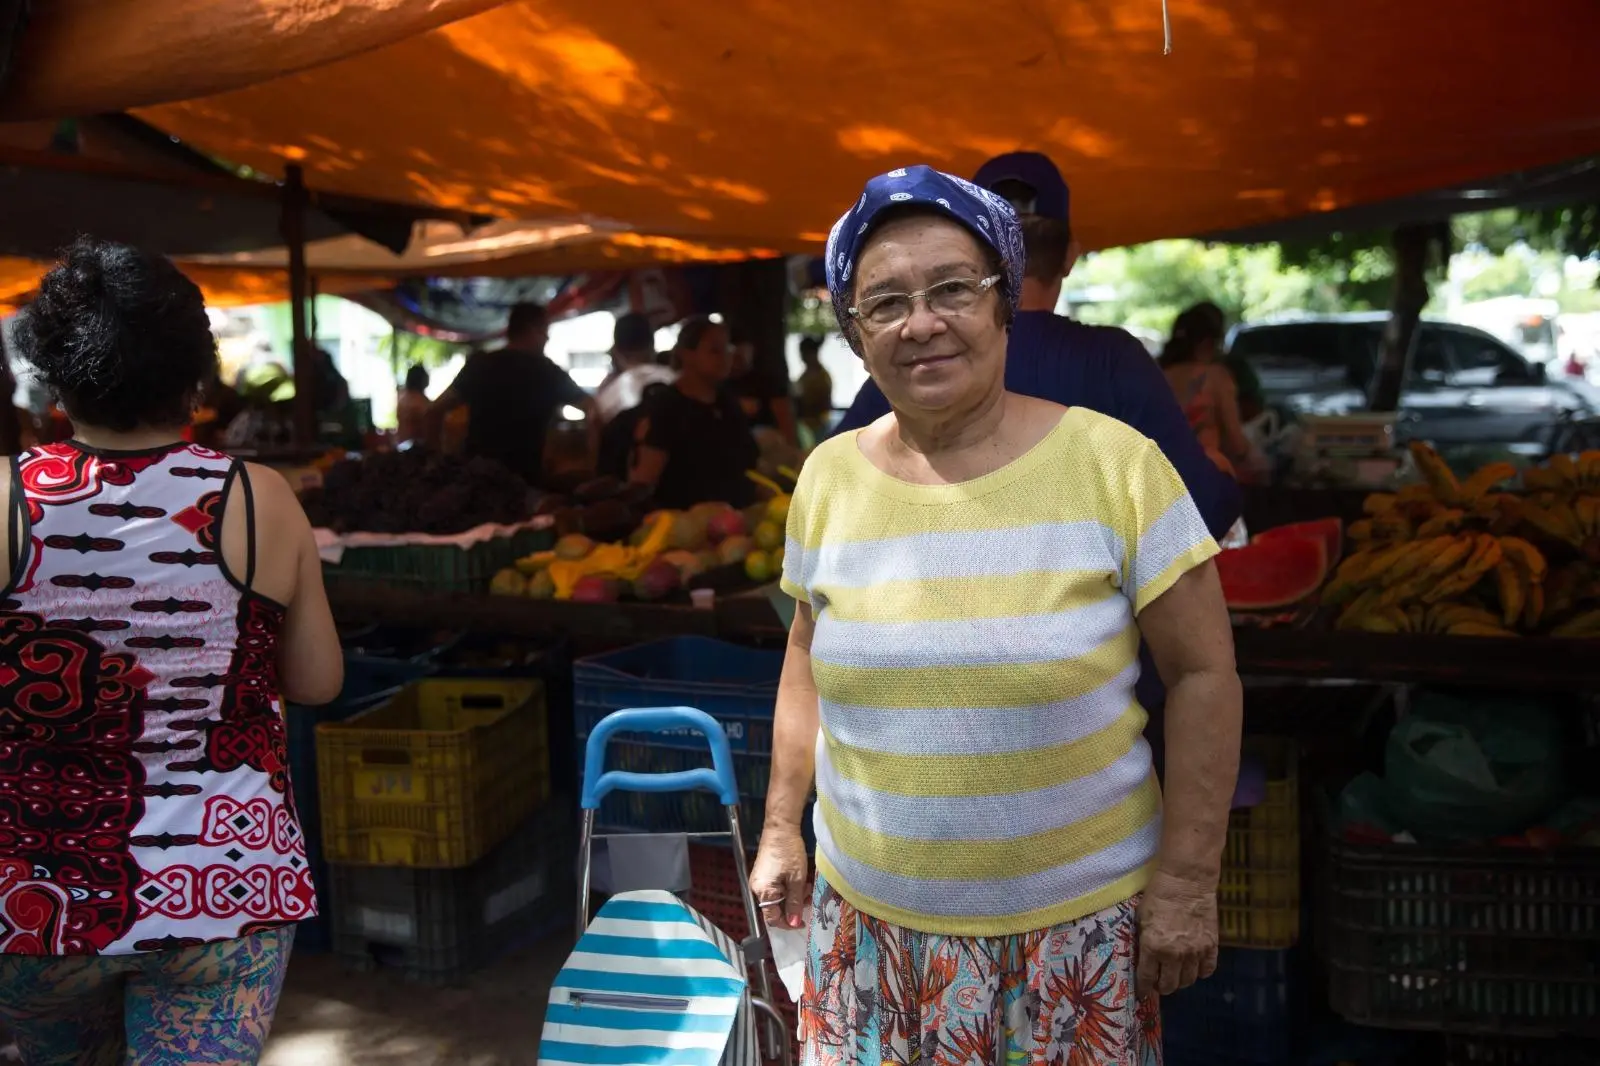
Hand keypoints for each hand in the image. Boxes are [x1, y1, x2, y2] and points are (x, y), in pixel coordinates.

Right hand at [748, 826, 808, 929]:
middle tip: (807, 896)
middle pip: (775, 908)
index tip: (803, 921)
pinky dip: (787, 888)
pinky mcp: (764, 873)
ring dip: (792, 896)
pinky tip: (798, 880)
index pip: (773, 918)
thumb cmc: (789, 852)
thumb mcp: (796, 880)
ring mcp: (759, 880)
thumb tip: (794, 923)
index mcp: (763, 892)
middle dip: (793, 906)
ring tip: (805, 886)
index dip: (788, 923)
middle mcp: (757, 888)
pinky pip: (775, 888)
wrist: (781, 828)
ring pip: (777, 898)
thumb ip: (794, 903)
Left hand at [1135, 868, 1218, 996]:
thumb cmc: (1158, 895)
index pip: (1146, 978)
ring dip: (1180, 981)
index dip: (1144, 988)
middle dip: (1162, 987)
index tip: (1143, 992)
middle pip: (1169, 985)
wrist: (1186, 880)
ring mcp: (1195, 952)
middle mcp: (1174, 955)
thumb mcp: (1141, 917)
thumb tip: (1143, 956)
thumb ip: (1143, 939)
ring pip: (1188, 981)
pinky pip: (1207, 970)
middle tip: (1159, 982)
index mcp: (1153, 947)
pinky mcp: (1211, 946)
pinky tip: (1195, 968)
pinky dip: (1201, 972)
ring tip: (1176, 976)